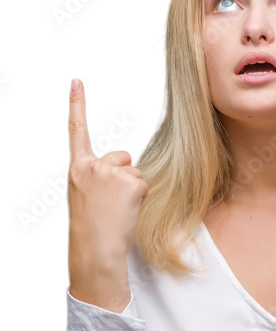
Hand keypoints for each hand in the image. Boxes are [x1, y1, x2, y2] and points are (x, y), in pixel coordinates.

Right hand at [67, 78, 148, 262]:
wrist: (95, 249)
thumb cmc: (93, 229)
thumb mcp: (86, 196)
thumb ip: (99, 176)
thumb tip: (126, 164)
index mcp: (77, 169)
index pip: (76, 131)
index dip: (77, 104)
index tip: (76, 82)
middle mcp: (92, 166)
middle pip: (122, 157)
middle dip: (123, 176)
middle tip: (112, 203)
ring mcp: (111, 172)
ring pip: (135, 173)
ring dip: (133, 191)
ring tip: (118, 211)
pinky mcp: (130, 182)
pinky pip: (145, 185)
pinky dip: (141, 199)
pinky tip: (127, 211)